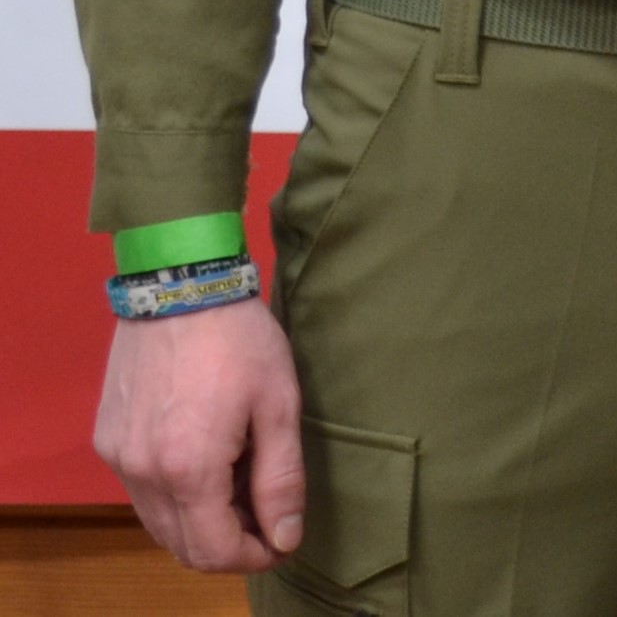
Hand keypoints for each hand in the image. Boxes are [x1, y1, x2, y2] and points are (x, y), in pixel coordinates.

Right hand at [94, 294, 304, 572]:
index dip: (251, 556)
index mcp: (188, 469)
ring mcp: (118, 457)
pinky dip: (173, 495)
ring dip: (199, 522)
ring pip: (157, 521)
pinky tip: (208, 463)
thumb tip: (284, 536)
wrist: (179, 286)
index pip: (212, 550)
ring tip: (242, 486)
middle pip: (180, 544)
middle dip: (227, 544)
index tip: (281, 539)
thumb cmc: (239, 340)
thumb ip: (280, 479)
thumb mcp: (278, 406)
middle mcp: (142, 472)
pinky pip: (140, 491)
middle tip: (267, 515)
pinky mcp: (107, 439)